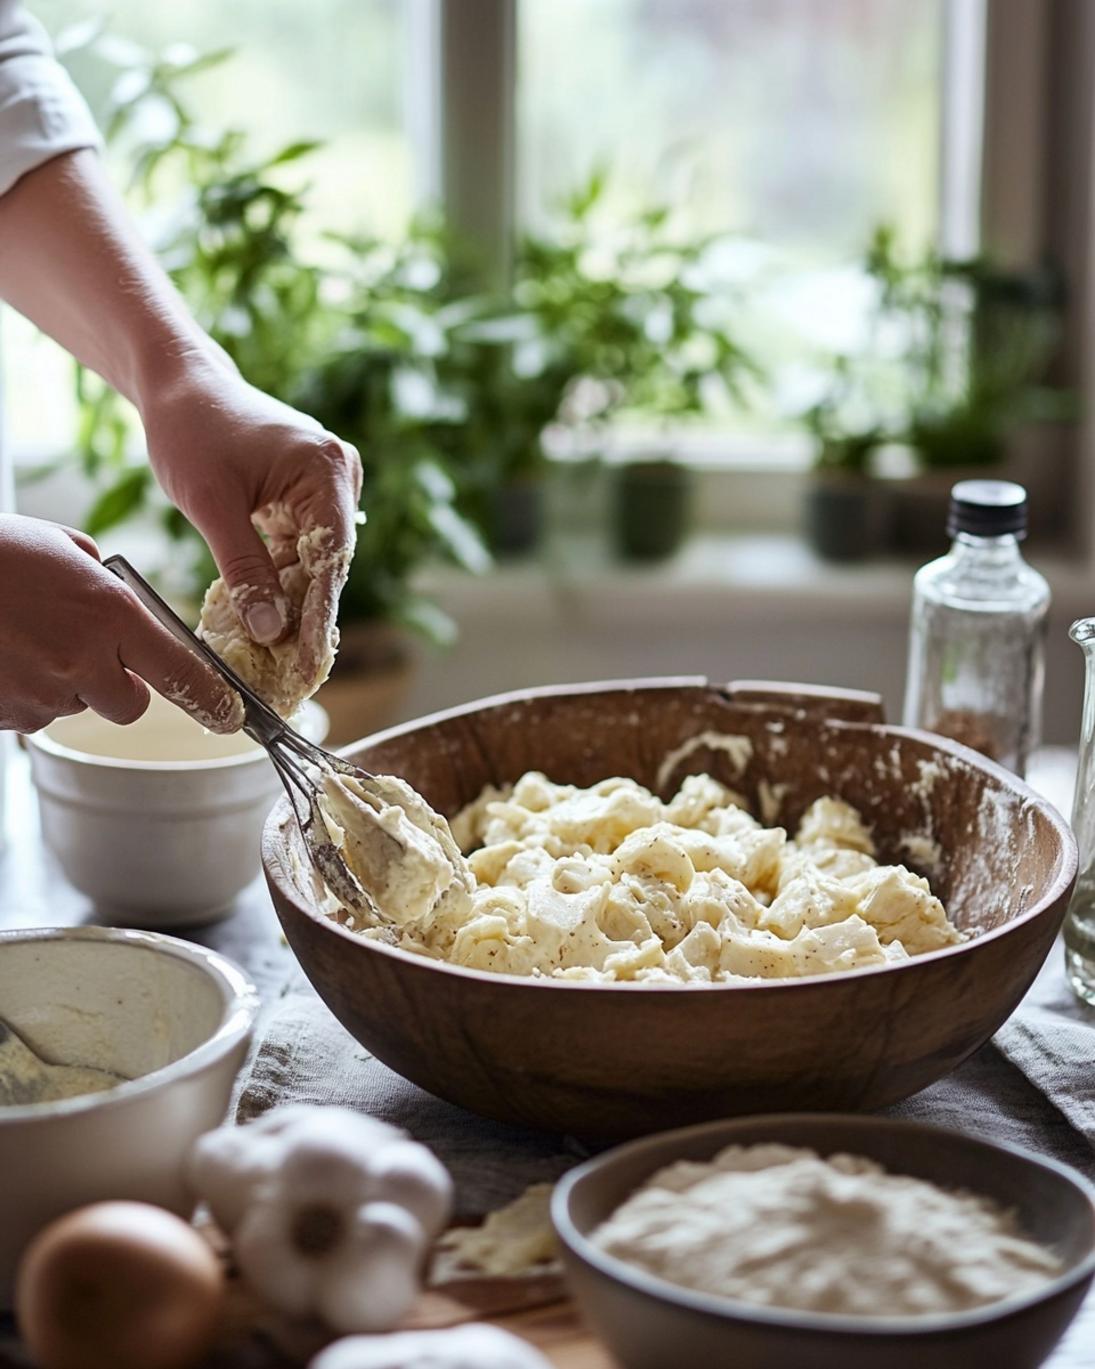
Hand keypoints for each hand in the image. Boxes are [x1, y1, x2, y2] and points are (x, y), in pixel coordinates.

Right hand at [0, 515, 242, 733]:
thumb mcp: (65, 549)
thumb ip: (106, 586)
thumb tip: (125, 611)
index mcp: (112, 615)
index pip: (182, 673)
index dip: (209, 698)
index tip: (228, 713)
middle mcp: (84, 661)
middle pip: (130, 705)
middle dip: (119, 687)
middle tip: (89, 655)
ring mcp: (41, 693)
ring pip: (73, 707)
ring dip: (61, 684)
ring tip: (23, 638)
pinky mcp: (5, 715)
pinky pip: (29, 714)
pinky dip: (21, 691)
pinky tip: (3, 654)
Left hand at [142, 358, 361, 682]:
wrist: (179, 385)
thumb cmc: (190, 431)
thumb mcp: (211, 506)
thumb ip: (245, 569)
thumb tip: (270, 630)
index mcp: (325, 469)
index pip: (332, 557)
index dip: (320, 615)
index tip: (307, 661)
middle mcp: (340, 475)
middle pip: (329, 563)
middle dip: (306, 616)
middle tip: (290, 672)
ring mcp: (328, 484)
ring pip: (315, 560)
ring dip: (294, 602)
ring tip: (276, 655)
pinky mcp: (309, 494)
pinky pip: (301, 547)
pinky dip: (282, 579)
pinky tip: (266, 615)